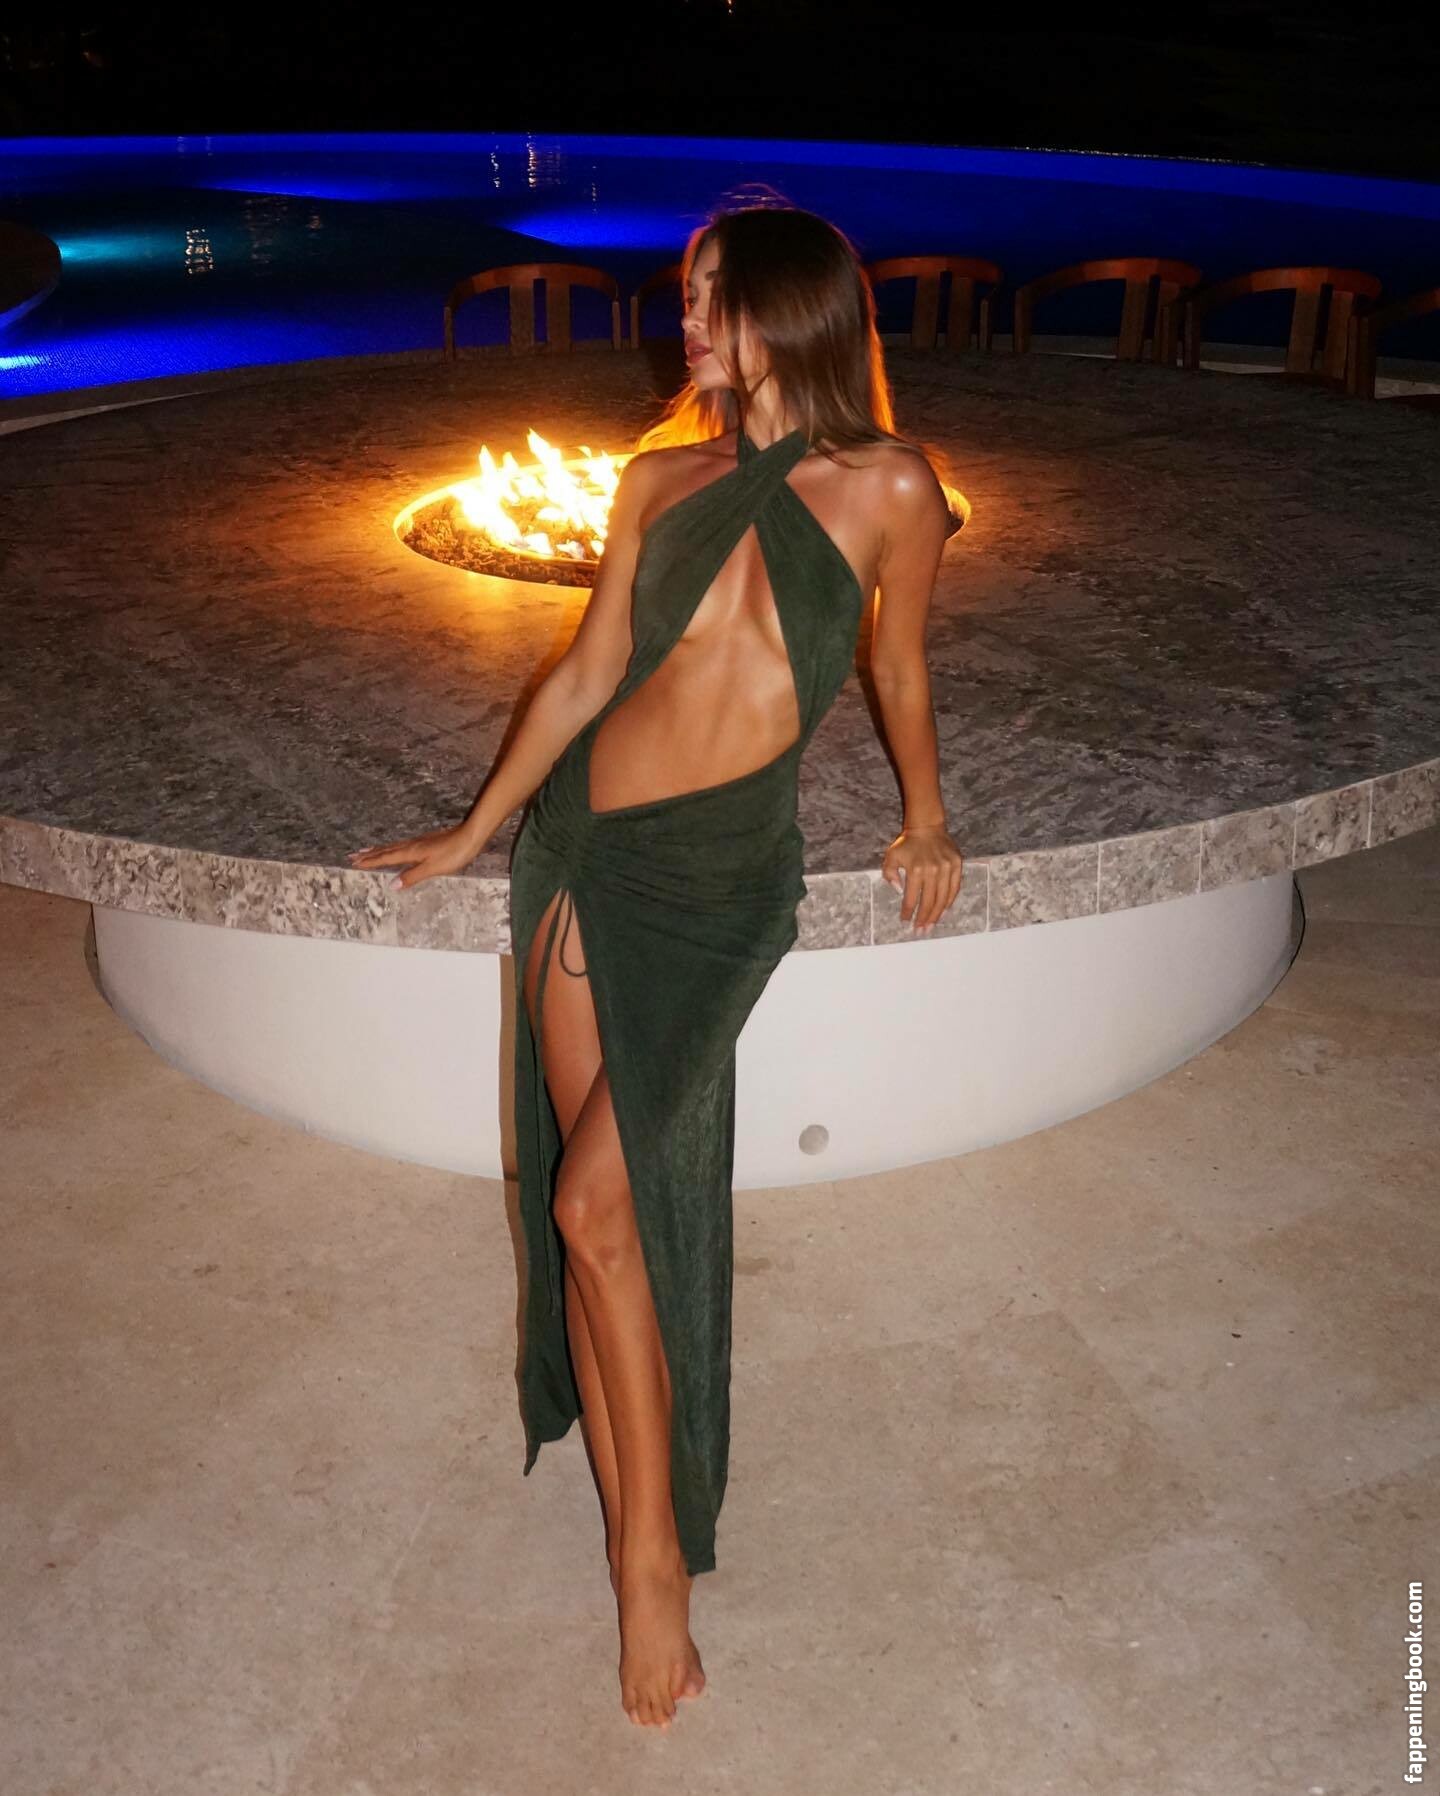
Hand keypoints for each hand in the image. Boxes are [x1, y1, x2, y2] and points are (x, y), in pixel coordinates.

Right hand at [347, 824, 478, 890]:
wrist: (470, 836)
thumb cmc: (453, 853)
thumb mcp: (432, 868)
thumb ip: (412, 877)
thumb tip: (392, 885)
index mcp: (410, 852)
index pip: (386, 858)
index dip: (370, 861)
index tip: (354, 862)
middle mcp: (411, 846)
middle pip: (385, 850)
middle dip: (369, 854)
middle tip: (352, 856)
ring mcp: (419, 842)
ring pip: (393, 846)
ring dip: (378, 850)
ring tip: (367, 851)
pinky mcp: (426, 842)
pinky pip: (402, 845)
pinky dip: (392, 848)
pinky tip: (395, 849)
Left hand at [881, 823, 963, 933]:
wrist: (927, 827)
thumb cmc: (907, 843)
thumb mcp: (891, 856)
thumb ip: (890, 874)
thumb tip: (899, 891)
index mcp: (916, 870)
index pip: (911, 898)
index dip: (908, 912)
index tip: (905, 921)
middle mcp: (933, 870)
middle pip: (929, 902)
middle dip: (923, 919)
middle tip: (920, 931)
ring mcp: (947, 868)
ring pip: (943, 899)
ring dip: (937, 915)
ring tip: (931, 926)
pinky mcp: (957, 865)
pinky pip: (955, 889)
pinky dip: (949, 902)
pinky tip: (944, 911)